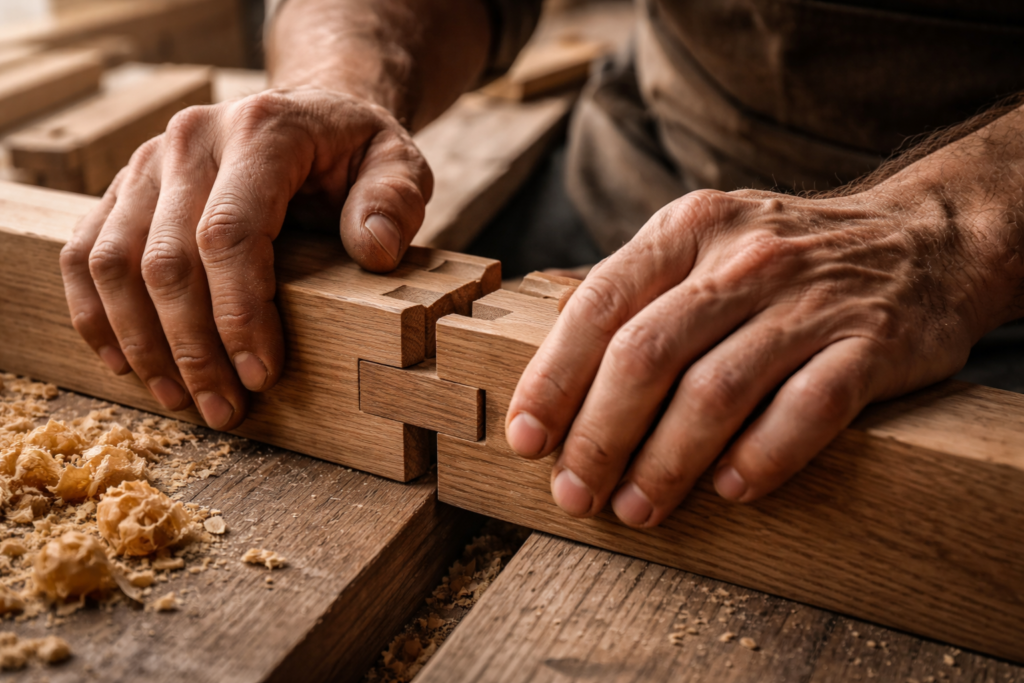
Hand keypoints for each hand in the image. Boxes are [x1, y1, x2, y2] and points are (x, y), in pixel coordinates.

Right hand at [60, 87, 431, 428]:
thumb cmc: (355, 151)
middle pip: (166, 259)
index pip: (228, 233)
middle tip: (225, 409)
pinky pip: (86, 253)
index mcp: (260, 131)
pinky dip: (97, 314)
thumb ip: (394, 200)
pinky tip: (128, 364)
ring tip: (182, 400)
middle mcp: (190, 140)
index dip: (239, 314)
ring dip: (144, 343)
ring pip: (115, 263)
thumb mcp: (399, 163)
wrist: (311, 116)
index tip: (262, 375)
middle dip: (194, 349)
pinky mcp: (124, 188)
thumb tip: (374, 251)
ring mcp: (148, 163)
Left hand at [505, 186, 991, 526]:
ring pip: (716, 391)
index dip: (553, 378)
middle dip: (599, 436)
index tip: (527, 439)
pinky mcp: (870, 344)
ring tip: (638, 509)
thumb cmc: (787, 256)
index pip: (598, 305)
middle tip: (575, 494)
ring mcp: (810, 300)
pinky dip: (761, 457)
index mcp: (687, 230)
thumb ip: (637, 290)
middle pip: (647, 355)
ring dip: (667, 463)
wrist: (924, 237)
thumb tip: (553, 360)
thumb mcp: (704, 241)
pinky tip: (729, 491)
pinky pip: (806, 410)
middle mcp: (742, 258)